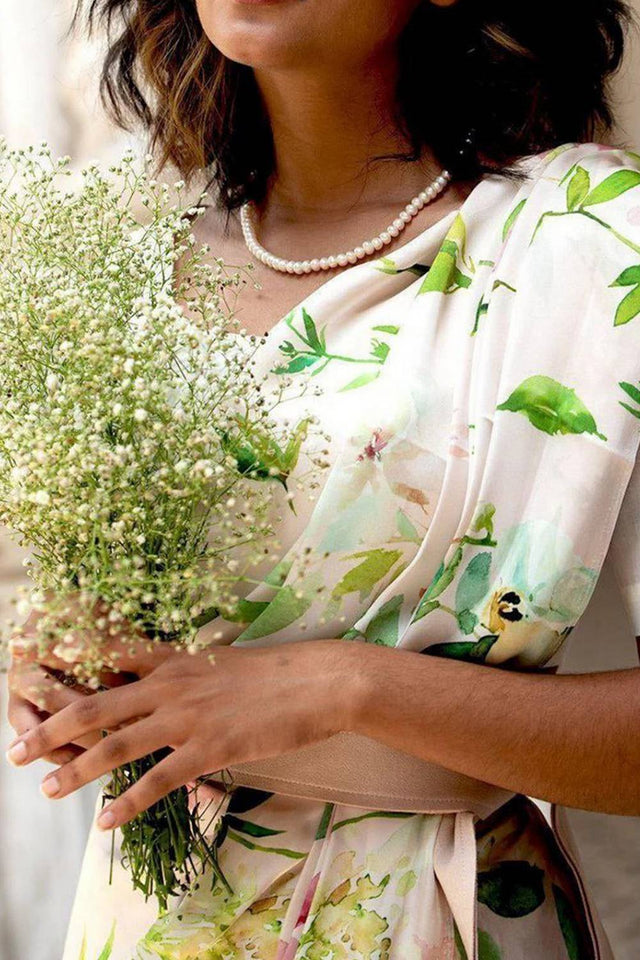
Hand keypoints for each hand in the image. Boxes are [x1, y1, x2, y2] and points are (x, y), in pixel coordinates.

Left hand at [6, 626, 357, 831]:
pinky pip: (157, 780)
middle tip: (18, 749)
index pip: (108, 656)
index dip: (67, 662)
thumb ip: (186, 671)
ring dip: (75, 769)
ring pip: (115, 745)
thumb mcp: (222, 661)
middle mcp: (171, 684)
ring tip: (47, 789)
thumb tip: (163, 682)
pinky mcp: (210, 748)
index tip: (31, 671)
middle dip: (50, 727)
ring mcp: (188, 716)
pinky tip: (105, 820)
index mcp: (174, 659)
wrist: (321, 681)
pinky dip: (126, 803)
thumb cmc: (277, 672)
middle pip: (95, 705)